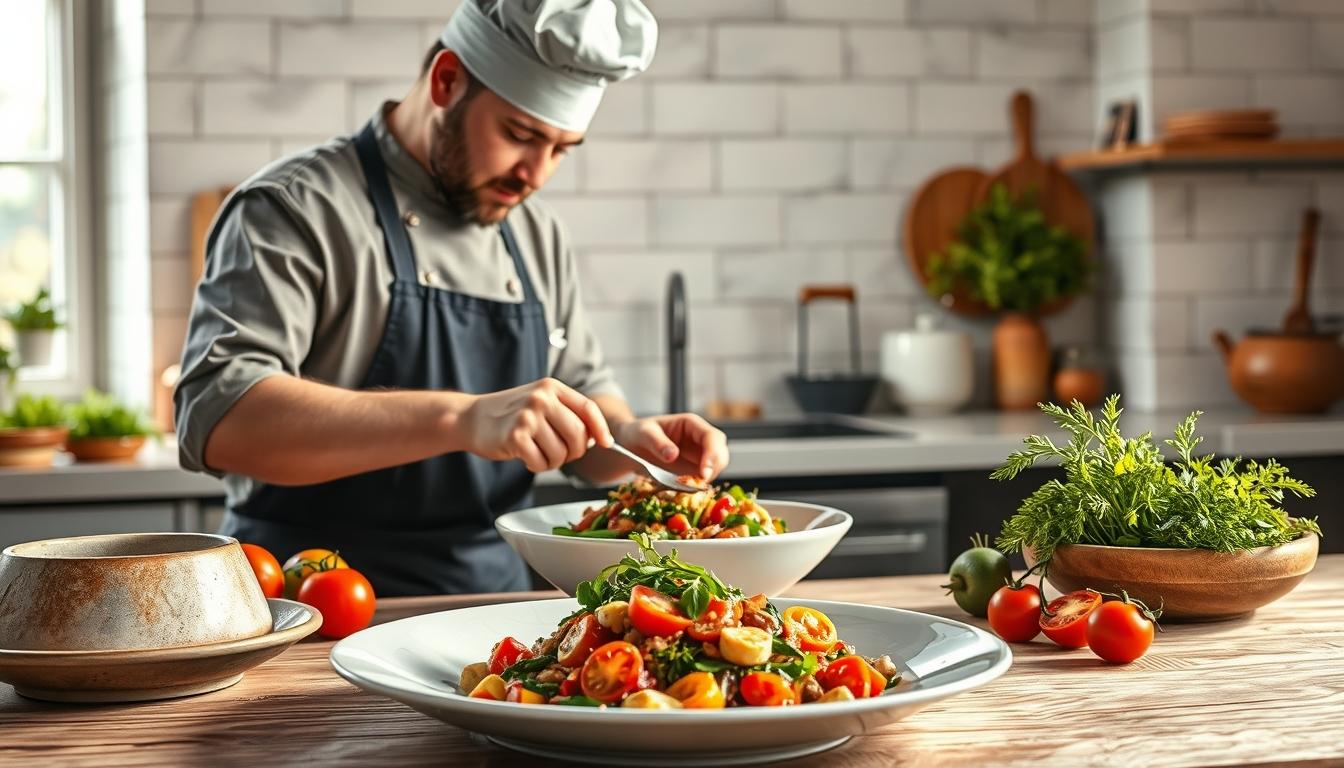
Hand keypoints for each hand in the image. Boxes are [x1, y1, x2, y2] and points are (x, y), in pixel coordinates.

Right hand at [460, 378, 612, 472]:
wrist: (471, 418)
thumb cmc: (510, 415)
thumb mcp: (540, 403)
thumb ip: (567, 414)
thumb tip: (598, 438)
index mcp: (551, 388)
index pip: (588, 409)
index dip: (600, 429)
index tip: (606, 443)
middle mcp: (541, 398)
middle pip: (578, 435)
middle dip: (574, 452)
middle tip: (561, 454)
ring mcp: (528, 416)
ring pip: (561, 453)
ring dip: (553, 462)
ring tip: (538, 453)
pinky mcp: (516, 436)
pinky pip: (541, 462)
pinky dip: (537, 466)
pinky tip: (526, 457)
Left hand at [613, 413, 728, 480]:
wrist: (630, 445)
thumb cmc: (637, 433)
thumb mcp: (643, 433)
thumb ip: (657, 442)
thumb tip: (673, 455)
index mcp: (691, 424)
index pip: (712, 437)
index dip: (713, 454)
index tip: (704, 473)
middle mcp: (699, 439)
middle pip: (720, 452)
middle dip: (714, 468)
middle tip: (701, 483)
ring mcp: (698, 456)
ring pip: (715, 467)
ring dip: (708, 479)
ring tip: (689, 487)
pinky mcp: (693, 470)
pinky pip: (703, 479)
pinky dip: (699, 486)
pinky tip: (686, 489)